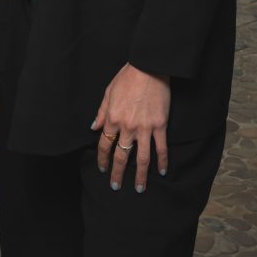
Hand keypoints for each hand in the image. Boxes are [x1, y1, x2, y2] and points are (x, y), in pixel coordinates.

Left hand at [91, 63, 169, 192]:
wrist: (149, 68)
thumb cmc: (127, 78)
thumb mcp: (108, 93)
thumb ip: (101, 112)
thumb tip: (94, 127)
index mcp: (112, 118)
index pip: (104, 144)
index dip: (102, 159)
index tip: (103, 169)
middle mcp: (127, 127)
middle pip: (121, 156)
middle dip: (118, 173)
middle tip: (116, 186)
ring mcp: (144, 128)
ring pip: (142, 158)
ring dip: (140, 175)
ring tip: (139, 188)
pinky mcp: (160, 125)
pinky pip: (161, 147)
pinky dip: (162, 161)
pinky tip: (161, 171)